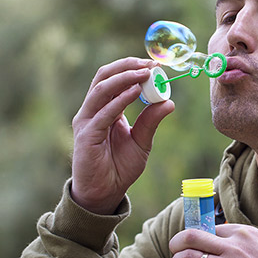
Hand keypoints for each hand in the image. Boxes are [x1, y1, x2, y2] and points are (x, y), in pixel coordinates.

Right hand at [70, 57, 174, 214]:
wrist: (104, 194)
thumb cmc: (119, 168)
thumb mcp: (142, 141)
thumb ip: (151, 121)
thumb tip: (170, 102)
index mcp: (105, 109)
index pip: (115, 79)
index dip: (133, 67)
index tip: (156, 64)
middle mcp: (93, 111)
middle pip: (104, 76)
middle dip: (127, 66)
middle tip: (150, 63)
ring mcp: (87, 121)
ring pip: (101, 89)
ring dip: (124, 78)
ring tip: (145, 72)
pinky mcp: (87, 135)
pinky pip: (103, 112)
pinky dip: (120, 100)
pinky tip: (135, 92)